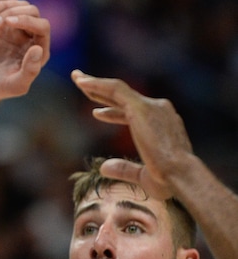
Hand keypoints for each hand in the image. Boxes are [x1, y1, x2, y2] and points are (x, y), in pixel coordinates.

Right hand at [0, 0, 50, 103]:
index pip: (42, 27)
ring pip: (19, 6)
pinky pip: (7, 5)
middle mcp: (32, 38)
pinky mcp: (3, 25)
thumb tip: (38, 48)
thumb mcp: (15, 86)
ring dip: (4, 5)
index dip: (27, 20)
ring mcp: (18, 30)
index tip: (8, 23)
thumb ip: (30, 71)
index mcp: (40, 52)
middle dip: (14, 12)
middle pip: (32, 11)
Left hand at [70, 71, 193, 199]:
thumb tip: (104, 168)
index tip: (96, 113)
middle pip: (124, 96)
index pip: (134, 112)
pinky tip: (81, 82)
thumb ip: (124, 169)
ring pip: (117, 89)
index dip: (113, 112)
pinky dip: (97, 84)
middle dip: (101, 90)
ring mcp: (151, 106)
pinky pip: (115, 89)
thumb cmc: (169, 180)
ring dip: (95, 83)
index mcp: (163, 123)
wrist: (181, 175)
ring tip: (76, 77)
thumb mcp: (143, 176)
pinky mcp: (141, 106)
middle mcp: (159, 109)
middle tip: (80, 82)